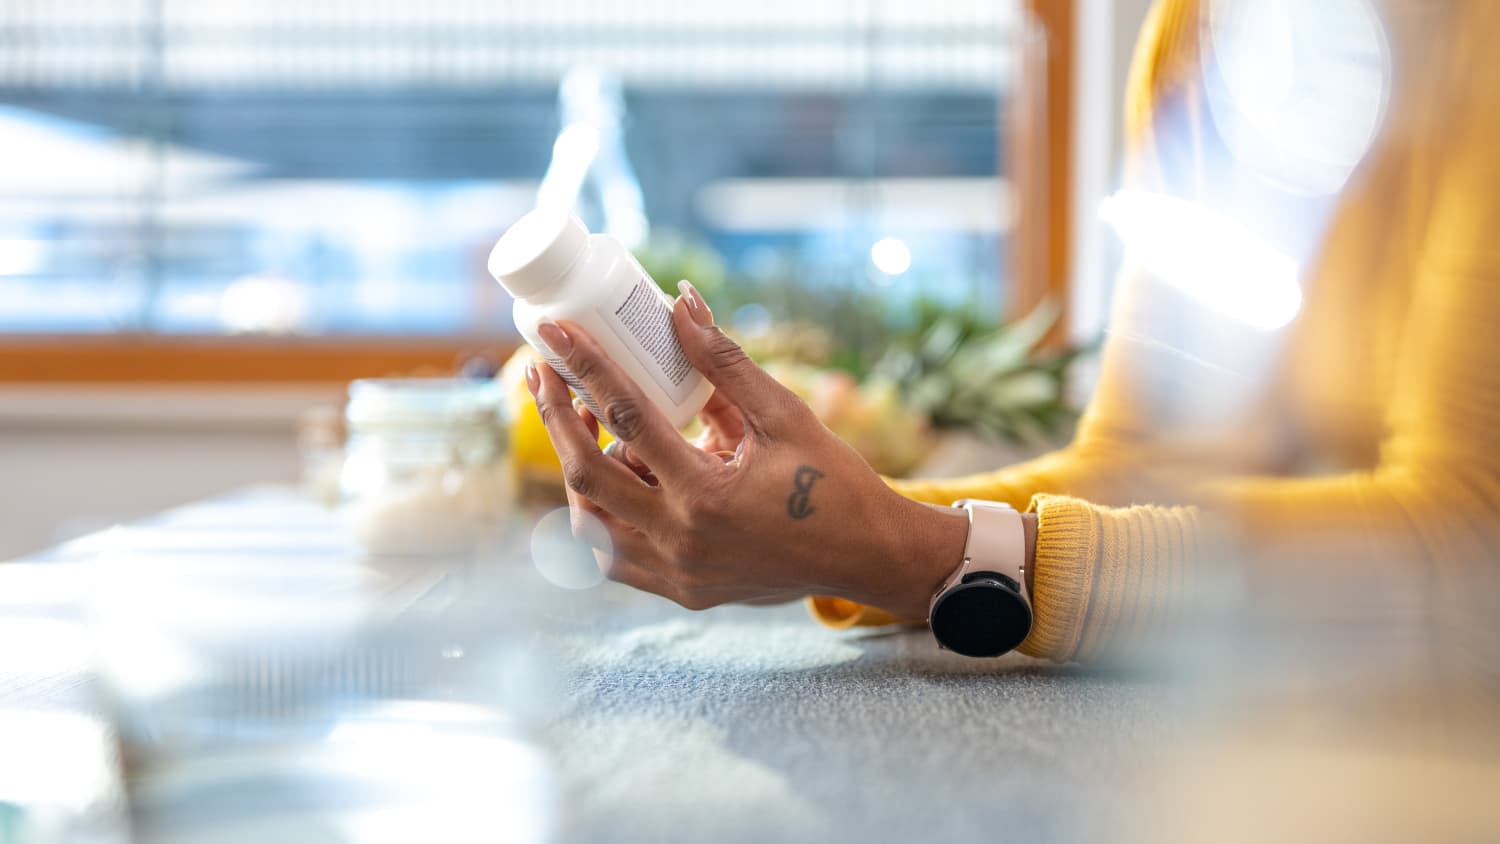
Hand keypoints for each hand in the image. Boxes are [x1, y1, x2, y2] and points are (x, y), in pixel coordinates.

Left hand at [525, 282, 969, 617]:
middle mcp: (683, 541)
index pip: (627, 419)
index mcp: (709, 495)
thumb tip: (681, 303)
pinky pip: (616, 558)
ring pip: (590, 527)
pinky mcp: (681, 590)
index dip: (586, 368)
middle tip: (546, 376)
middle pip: (587, 477)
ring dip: (579, 473)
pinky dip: (603, 517)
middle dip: (557, 419)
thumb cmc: (833, 480)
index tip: (555, 334)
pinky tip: (619, 477)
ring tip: (591, 427)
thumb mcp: (783, 414)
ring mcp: (677, 573)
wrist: (867, 555)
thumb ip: (724, 362)